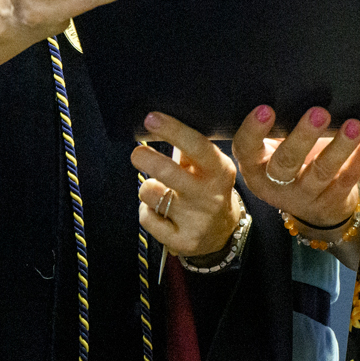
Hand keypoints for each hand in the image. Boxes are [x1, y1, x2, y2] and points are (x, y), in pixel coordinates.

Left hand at [132, 113, 243, 258]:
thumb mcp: (208, 166)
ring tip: (159, 192)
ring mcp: (197, 220)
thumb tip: (160, 122)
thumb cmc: (207, 189)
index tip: (151, 118)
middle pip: (170, 173)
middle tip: (137, 154)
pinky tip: (161, 213)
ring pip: (151, 194)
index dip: (173, 130)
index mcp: (219, 170)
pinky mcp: (183, 242)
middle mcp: (210, 195)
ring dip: (148, 190)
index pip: (197, 146)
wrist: (222, 233)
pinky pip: (147, 219)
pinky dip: (148, 213)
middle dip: (148, 160)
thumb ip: (189, 147)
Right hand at [231, 105, 359, 231]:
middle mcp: (276, 184)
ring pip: (321, 172)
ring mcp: (304, 196)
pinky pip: (347, 180)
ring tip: (355, 126)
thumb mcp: (276, 147)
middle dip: (303, 137)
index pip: (246, 148)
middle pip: (286, 162)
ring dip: (340, 147)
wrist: (313, 206)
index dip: (253, 130)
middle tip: (319, 112)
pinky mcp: (331, 201)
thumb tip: (297, 84)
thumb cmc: (291, 159)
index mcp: (255, 166)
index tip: (266, 108)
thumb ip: (282, 125)